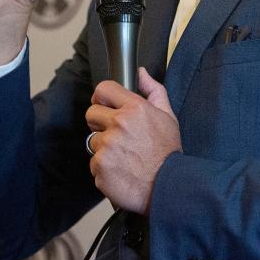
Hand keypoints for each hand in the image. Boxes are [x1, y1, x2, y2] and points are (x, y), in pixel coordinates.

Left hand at [85, 68, 181, 213]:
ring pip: (92, 141)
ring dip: (104, 147)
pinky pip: (94, 163)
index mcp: (135, 108)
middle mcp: (118, 124)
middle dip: (101, 123)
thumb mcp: (167, 115)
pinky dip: (104, 167)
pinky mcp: (99, 167)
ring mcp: (107, 146)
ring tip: (124, 156)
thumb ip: (153, 90)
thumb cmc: (168, 152)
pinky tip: (121, 169)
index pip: (103, 90)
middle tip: (118, 135)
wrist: (167, 185)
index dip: (102, 97)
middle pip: (91, 114)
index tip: (105, 105)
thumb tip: (141, 73)